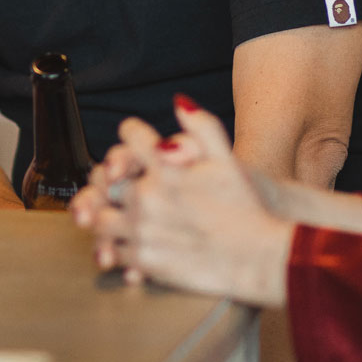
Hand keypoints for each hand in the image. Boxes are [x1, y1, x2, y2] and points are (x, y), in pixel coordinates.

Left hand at [87, 100, 293, 307]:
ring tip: (122, 215)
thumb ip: (201, 125)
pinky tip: (131, 243)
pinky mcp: (144, 261)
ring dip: (108, 215)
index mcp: (165, 167)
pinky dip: (117, 247)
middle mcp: (148, 197)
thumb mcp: (227, 159)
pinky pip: (114, 251)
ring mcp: (142, 230)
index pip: (129, 137)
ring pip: (101, 218)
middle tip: (121, 182)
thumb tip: (179, 100)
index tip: (136, 143)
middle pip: (106, 179)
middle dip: (112, 178)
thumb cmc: (246, 207)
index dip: (132, 135)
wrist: (259, 257)